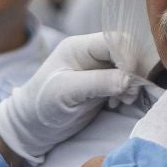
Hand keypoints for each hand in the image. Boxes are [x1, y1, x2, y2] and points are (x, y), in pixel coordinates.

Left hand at [0, 33, 142, 163]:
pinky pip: (127, 81)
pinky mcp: (104, 84)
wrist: (33, 125)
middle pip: (127, 51)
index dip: (128, 59)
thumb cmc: (42, 104)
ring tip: (123, 101)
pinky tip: (119, 103)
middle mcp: (92, 53)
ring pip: (130, 66)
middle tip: (127, 95)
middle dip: (133, 72)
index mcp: (80, 46)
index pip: (116, 41)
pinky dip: (128, 91)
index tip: (127, 83)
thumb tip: (128, 80)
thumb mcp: (66, 92)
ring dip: (132, 83)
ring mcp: (99, 68)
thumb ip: (97, 83)